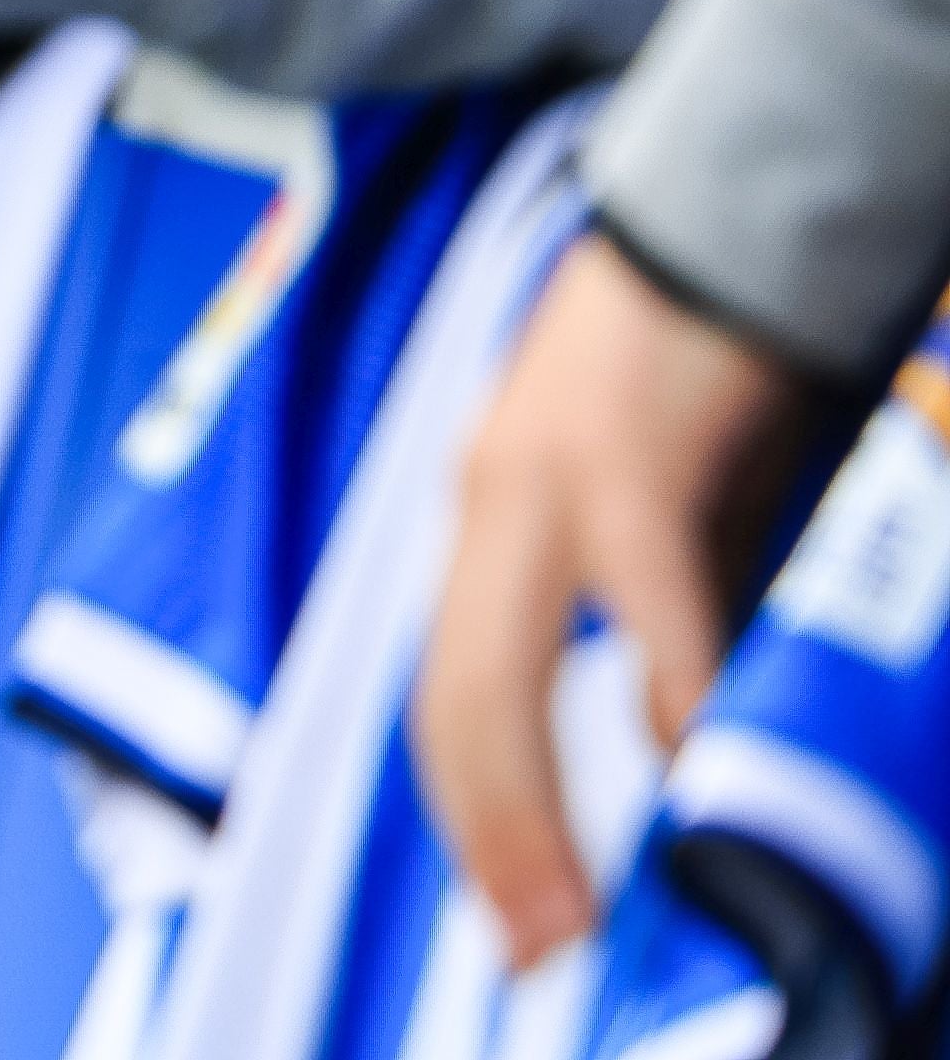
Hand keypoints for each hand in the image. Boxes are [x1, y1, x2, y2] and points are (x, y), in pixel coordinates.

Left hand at [411, 237, 815, 956]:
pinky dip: (666, 686)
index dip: (468, 809)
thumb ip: (632, 599)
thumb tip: (674, 727)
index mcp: (491, 517)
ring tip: (587, 896)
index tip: (510, 911)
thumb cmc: (691, 368)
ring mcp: (541, 475)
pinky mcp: (625, 448)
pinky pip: (641, 597)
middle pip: (450, 698)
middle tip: (533, 943)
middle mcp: (489, 500)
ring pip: (503, 664)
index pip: (444, 691)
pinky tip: (693, 756)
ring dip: (541, 794)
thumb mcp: (640, 499)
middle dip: (486, 833)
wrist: (720, 221)